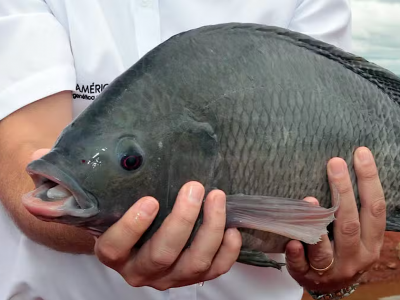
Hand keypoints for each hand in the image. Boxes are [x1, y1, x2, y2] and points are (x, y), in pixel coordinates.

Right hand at [94, 182, 241, 289]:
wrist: (137, 239)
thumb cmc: (124, 215)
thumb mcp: (109, 208)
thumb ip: (98, 197)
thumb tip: (55, 188)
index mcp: (114, 254)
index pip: (116, 247)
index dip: (133, 226)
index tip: (151, 200)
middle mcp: (139, 271)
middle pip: (162, 255)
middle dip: (182, 220)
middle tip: (195, 188)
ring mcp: (168, 278)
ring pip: (193, 264)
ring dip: (210, 230)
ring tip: (217, 198)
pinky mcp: (192, 278)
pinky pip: (214, 271)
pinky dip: (227, 251)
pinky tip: (232, 228)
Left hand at [285, 147, 385, 292]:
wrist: (332, 286)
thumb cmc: (344, 251)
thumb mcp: (358, 234)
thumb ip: (353, 210)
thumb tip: (342, 168)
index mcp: (371, 241)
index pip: (374, 208)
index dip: (369, 180)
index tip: (360, 153)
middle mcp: (356, 256)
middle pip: (349, 223)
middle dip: (343, 191)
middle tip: (334, 162)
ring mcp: (332, 269)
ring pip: (326, 248)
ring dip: (317, 224)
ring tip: (310, 200)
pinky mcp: (308, 275)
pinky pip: (301, 265)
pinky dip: (297, 253)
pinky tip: (292, 241)